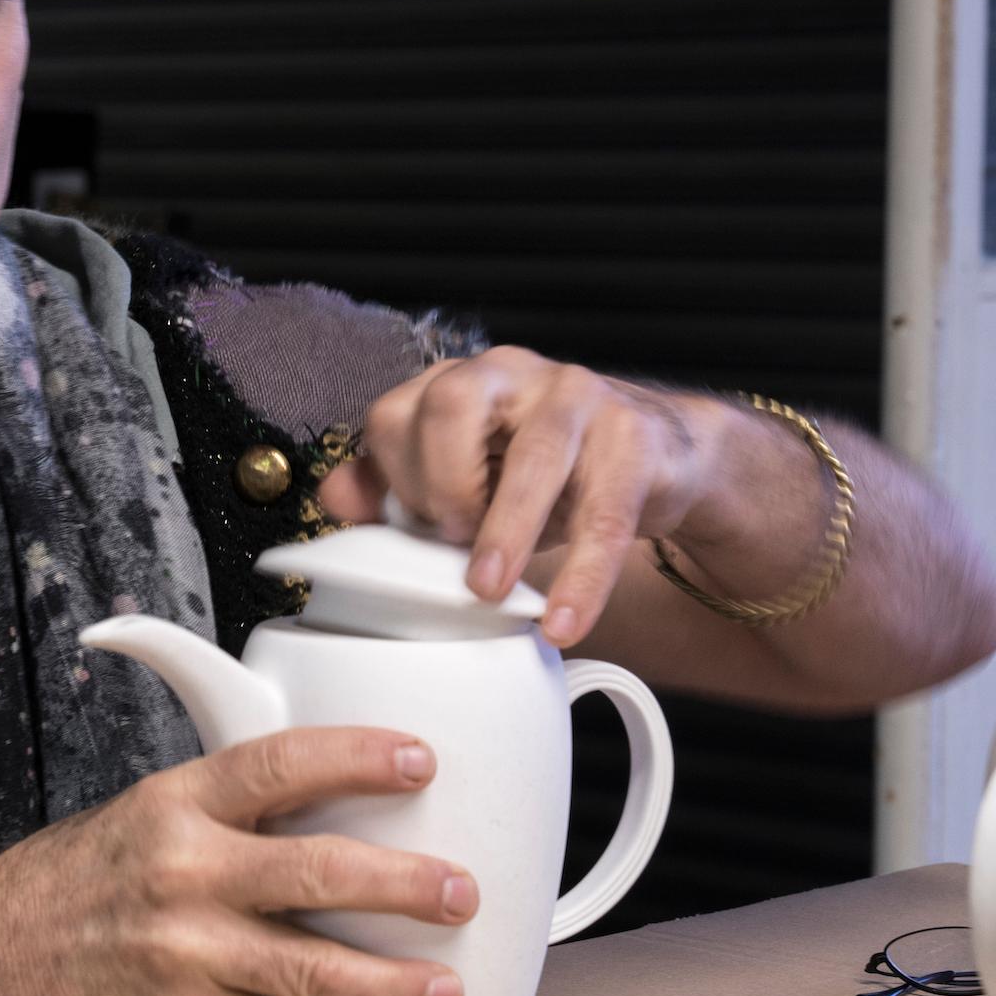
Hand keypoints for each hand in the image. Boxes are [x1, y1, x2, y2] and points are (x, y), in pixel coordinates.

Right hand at [0, 728, 479, 995]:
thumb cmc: (80, 876)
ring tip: (447, 987)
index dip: (358, 758)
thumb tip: (336, 784)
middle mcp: (184, 871)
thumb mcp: (147, 805)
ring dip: (392, 982)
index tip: (420, 759)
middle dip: (402, 886)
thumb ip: (231, 798)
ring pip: (310, 968)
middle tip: (460, 893)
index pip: (281, 763)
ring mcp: (185, 950)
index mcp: (178, 801)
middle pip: (314, 872)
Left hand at [320, 349, 711, 647]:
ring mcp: (579, 398)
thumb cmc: (549, 473)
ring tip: (490, 592)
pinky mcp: (636, 440)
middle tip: (450, 545)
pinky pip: (607, 515)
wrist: (659, 457)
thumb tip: (335, 498)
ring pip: (535, 455)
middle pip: (452, 403)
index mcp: (461, 383)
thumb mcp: (470, 480)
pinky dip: (582, 579)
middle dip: (440, 483)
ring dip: (505, 531)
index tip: (415, 529)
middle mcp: (514, 374)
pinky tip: (563, 621)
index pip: (395, 413)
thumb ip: (399, 487)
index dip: (394, 479)